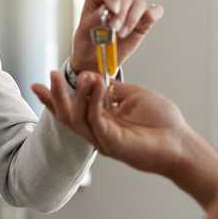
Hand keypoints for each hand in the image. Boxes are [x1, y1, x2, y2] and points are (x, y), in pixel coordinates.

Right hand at [34, 70, 188, 173]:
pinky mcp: (112, 143)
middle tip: (52, 75)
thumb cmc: (162, 121)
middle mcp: (98, 131)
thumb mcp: (133, 95)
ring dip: (77, 94)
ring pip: (77, 118)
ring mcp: (103, 139)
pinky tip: (98, 84)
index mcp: (102, 120)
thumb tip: (96, 76)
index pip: (71, 109)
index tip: (36, 84)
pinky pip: (95, 119)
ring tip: (84, 75)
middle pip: (67, 115)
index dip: (52, 99)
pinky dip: (94, 100)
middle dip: (56, 95)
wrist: (181, 142)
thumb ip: (113, 88)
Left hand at [69, 0, 163, 73]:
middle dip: (121, 14)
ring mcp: (130, 9)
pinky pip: (154, 12)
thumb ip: (93, 19)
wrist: (95, 59)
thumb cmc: (87, 42)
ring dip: (132, 19)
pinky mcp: (142, 21)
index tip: (113, 9)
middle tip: (114, 29)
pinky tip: (146, 21)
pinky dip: (153, 14)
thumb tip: (104, 9)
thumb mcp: (84, 32)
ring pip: (139, 4)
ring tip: (122, 34)